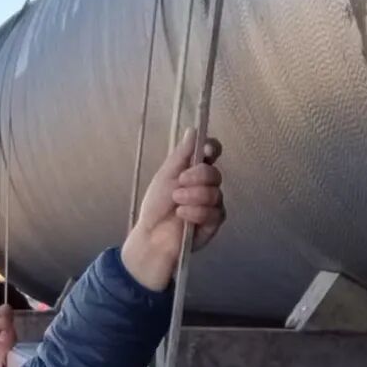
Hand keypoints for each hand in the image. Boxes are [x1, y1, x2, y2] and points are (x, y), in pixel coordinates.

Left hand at [121, 129, 224, 291]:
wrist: (151, 237)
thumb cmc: (156, 207)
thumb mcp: (165, 176)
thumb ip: (181, 155)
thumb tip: (193, 130)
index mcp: (195, 170)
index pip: (213, 152)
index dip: (213, 148)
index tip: (206, 151)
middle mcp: (206, 185)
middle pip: (215, 172)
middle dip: (197, 176)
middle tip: (179, 184)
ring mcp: (212, 204)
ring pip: (215, 193)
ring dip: (193, 196)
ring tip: (176, 203)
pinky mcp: (214, 223)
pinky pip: (214, 212)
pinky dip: (196, 212)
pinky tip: (182, 216)